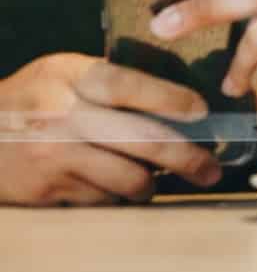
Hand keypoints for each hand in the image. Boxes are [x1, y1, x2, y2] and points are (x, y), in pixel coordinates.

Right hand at [0, 53, 220, 205]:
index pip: (129, 86)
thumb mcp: (63, 71)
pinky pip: (101, 200)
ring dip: (152, 183)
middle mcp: (65, 116)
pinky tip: (116, 187)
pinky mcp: (47, 190)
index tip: (202, 112)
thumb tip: (177, 104)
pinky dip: (117, 197)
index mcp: (72, 77)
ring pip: (127, 179)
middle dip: (186, 158)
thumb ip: (109, 80)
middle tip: (210, 169)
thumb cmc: (31, 97)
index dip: (171, 99)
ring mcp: (55, 156)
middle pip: (141, 139)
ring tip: (158, 179)